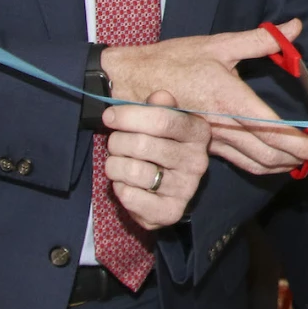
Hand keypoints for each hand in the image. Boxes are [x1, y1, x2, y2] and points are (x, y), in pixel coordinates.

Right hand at [101, 18, 307, 177]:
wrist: (130, 83)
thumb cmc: (173, 61)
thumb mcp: (217, 44)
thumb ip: (260, 40)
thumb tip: (294, 27)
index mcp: (230, 100)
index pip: (274, 130)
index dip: (302, 144)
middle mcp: (223, 126)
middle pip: (269, 153)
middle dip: (299, 159)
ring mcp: (212, 140)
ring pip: (255, 163)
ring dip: (282, 166)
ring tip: (302, 162)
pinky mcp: (204, 146)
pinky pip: (239, 163)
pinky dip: (261, 167)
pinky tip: (274, 163)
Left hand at [102, 91, 210, 230]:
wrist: (167, 189)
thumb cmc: (160, 146)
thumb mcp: (162, 121)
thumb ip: (158, 107)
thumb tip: (159, 96)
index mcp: (198, 132)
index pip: (163, 120)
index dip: (129, 116)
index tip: (109, 116)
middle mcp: (197, 161)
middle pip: (142, 145)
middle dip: (117, 142)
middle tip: (115, 144)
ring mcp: (186, 189)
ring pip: (134, 171)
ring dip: (115, 166)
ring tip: (119, 164)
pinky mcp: (171, 212)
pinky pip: (130, 197)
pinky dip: (120, 189)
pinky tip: (127, 185)